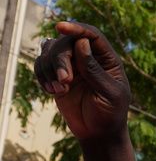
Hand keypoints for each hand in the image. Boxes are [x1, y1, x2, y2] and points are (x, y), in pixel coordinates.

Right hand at [34, 22, 130, 142]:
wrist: (98, 133)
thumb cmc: (110, 114)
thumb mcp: (109, 93)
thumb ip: (95, 69)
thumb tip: (82, 42)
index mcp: (107, 59)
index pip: (92, 35)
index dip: (77, 28)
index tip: (60, 27)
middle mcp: (88, 58)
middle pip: (66, 42)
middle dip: (60, 58)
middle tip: (64, 80)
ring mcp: (71, 66)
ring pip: (49, 50)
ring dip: (49, 69)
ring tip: (59, 90)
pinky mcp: (57, 76)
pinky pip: (40, 64)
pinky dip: (41, 75)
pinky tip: (52, 91)